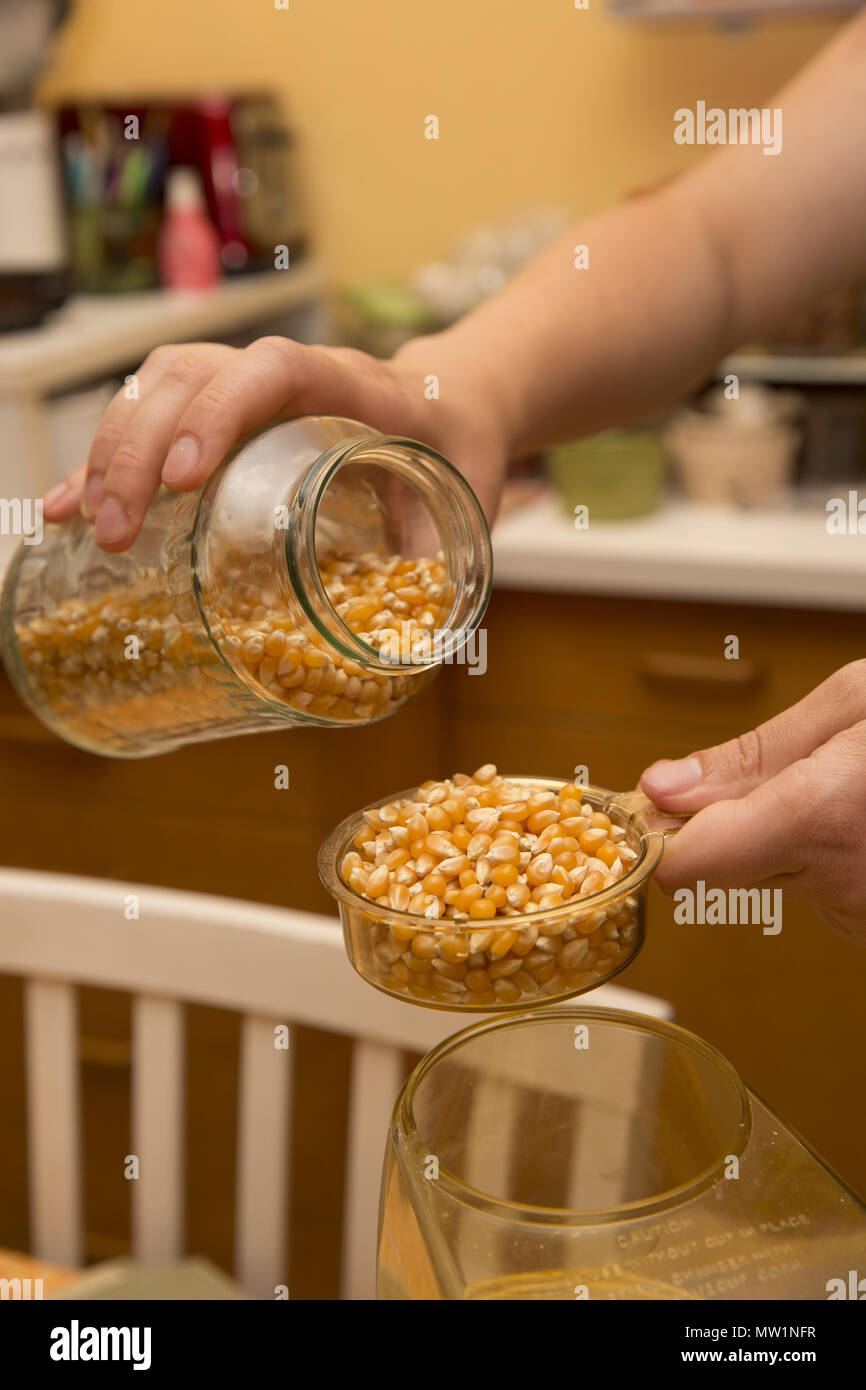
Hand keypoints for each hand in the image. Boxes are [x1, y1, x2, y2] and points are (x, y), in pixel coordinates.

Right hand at [42, 332, 508, 550]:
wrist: (452, 399)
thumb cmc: (461, 446)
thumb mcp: (469, 495)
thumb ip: (449, 552)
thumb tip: (421, 640)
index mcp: (354, 383)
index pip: (277, 368)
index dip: (223, 410)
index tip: (188, 478)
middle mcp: (289, 371)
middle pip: (192, 376)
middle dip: (142, 450)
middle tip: (118, 532)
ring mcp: (248, 382)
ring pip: (158, 384)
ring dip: (113, 449)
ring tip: (90, 524)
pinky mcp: (222, 406)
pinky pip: (150, 410)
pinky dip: (106, 455)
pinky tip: (69, 505)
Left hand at [639, 661, 865, 944]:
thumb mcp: (856, 702)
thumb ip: (754, 754)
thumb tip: (662, 787)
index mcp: (827, 816)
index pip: (691, 864)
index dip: (659, 834)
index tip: (653, 808)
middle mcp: (841, 883)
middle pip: (718, 868)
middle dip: (723, 822)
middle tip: (775, 775)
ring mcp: (861, 917)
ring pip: (765, 877)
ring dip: (781, 837)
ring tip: (849, 791)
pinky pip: (815, 891)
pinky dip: (823, 857)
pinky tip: (864, 821)